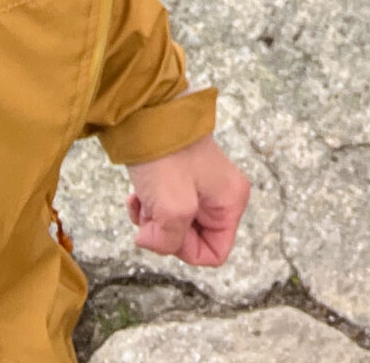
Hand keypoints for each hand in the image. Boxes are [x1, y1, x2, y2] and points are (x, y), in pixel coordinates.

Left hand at [125, 133, 249, 266]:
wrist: (148, 115)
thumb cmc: (167, 154)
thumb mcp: (172, 206)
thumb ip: (168, 239)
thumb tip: (152, 240)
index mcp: (231, 202)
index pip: (214, 253)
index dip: (186, 250)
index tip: (169, 227)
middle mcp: (222, 197)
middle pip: (192, 241)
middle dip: (165, 233)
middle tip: (153, 212)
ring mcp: (202, 188)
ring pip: (174, 227)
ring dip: (153, 220)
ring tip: (145, 200)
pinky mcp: (183, 181)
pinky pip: (165, 211)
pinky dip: (148, 209)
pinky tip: (138, 195)